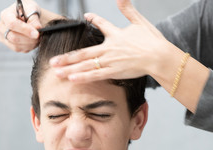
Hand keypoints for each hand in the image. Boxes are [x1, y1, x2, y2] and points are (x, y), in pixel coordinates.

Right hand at [0, 0, 41, 52]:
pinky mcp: (9, 45)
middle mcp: (2, 27)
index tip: (36, 33)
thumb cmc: (28, 11)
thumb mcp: (33, 9)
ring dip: (30, 44)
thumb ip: (34, 19)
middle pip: (13, 37)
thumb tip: (37, 28)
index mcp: (5, 15)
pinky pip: (19, 50)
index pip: (12, 24)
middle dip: (29, 39)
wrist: (29, 17)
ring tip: (37, 37)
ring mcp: (4, 38)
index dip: (25, 30)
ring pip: (16, 46)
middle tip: (39, 36)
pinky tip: (33, 40)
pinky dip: (29, 47)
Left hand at [49, 0, 169, 81]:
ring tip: (56, 71)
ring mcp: (110, 61)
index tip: (87, 16)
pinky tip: (71, 78)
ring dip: (70, 68)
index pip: (102, 24)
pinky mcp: (114, 71)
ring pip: (85, 65)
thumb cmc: (152, 41)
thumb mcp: (140, 22)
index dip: (94, 19)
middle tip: (52, 61)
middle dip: (66, 58)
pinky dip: (83, 76)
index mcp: (115, 34)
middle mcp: (108, 48)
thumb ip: (128, 9)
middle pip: (83, 53)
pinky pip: (95, 75)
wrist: (159, 57)